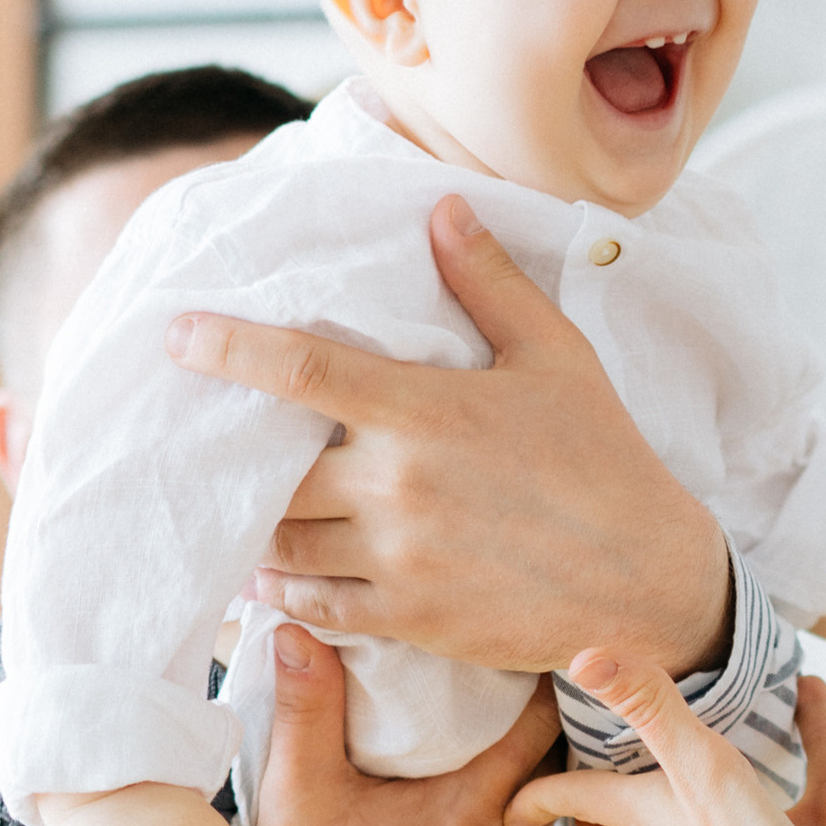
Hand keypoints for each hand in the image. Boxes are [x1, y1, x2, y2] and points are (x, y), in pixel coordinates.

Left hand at [166, 192, 735, 678]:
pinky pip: (316, 606)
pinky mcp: (410, 618)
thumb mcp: (556, 357)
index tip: (178, 335)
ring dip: (255, 528)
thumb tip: (443, 207)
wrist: (647, 578)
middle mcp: (398, 487)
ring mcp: (400, 559)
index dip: (228, 348)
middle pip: (277, 473)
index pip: (301, 369)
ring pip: (286, 543)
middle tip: (211, 446)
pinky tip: (267, 575)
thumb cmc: (604, 458)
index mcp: (424, 411)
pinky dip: (281, 591)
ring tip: (236, 511)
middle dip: (239, 459)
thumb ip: (488, 283)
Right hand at [173, 628, 561, 825]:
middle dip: (532, 751)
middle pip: (547, 784)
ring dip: (515, 818)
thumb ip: (308, 706)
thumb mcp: (296, 796)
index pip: (541, 727)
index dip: (540, 690)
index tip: (530, 663)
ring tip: (478, 793)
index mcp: (471, 812)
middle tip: (502, 722)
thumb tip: (298, 628)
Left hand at [504, 647, 825, 825]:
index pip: (571, 790)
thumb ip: (652, 709)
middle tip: (541, 781)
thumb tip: (581, 656)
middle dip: (567, 799)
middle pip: (598, 817)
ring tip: (584, 814)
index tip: (499, 779)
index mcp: (647, 811)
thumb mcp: (705, 770)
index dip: (533, 785)